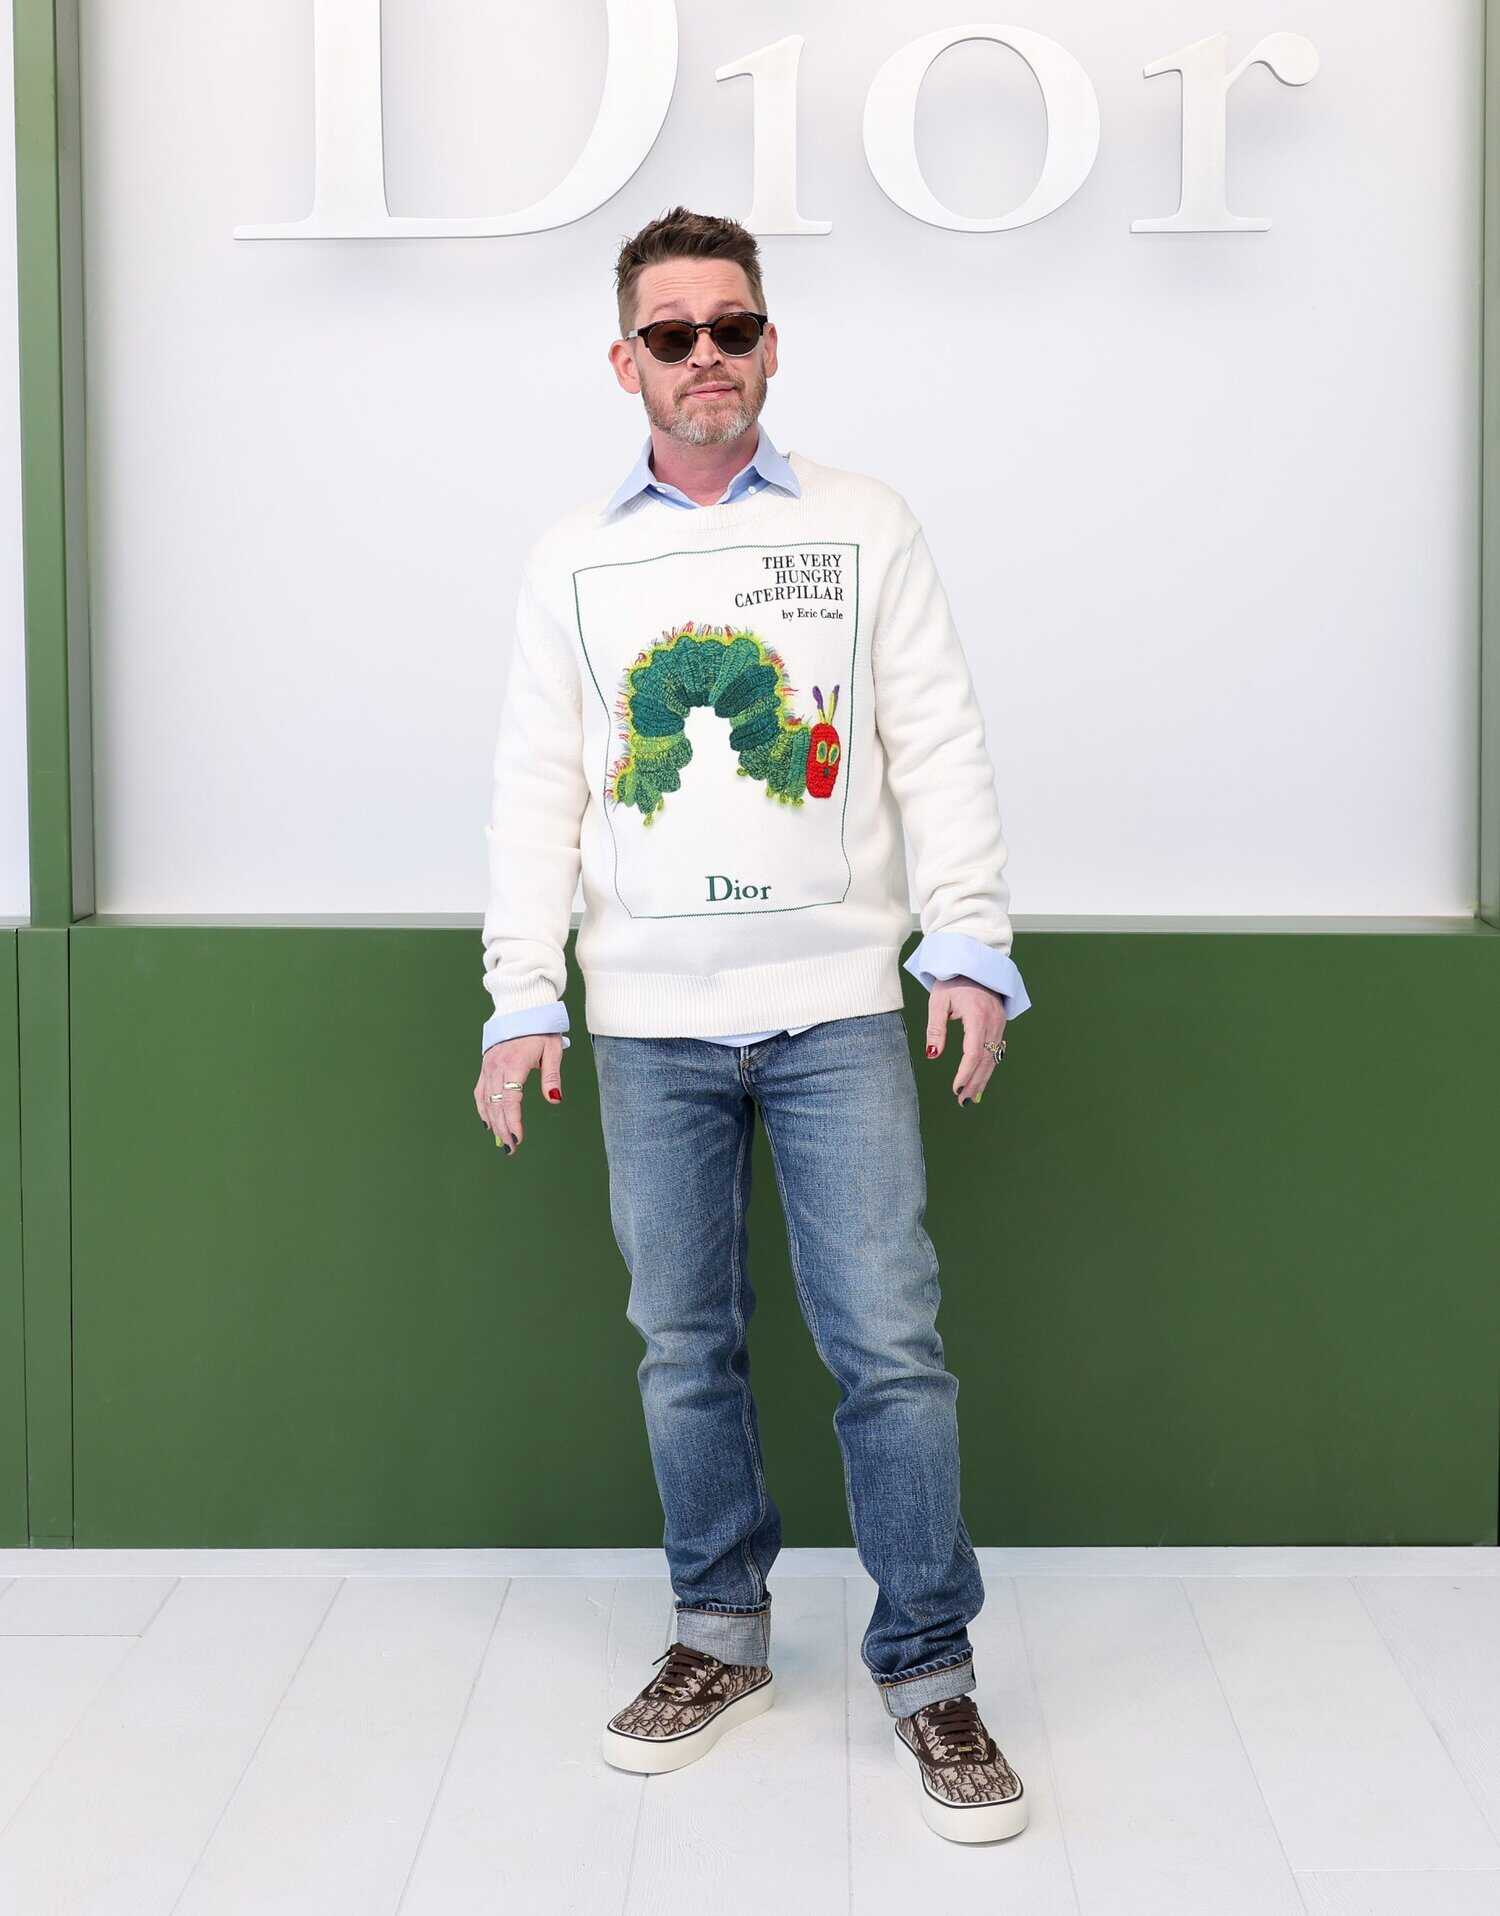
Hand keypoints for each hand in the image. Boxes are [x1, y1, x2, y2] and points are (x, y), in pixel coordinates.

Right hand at [474, 1034, 565, 1154]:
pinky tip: (487, 1121)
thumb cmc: (540, 1029)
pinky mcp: (485, 1065)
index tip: (518, 1139)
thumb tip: (555, 1099)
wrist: (521, 1008)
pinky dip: (482, 1108)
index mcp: (514, 1064)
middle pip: (497, 1105)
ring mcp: (488, 1066)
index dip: (513, 1122)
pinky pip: (480, 1091)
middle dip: (503, 1128)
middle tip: (511, 1148)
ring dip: (493, 1122)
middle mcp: (497, 1067)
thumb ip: (552, 1075)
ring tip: (501, 1140)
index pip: (511, 1100)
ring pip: (486, 1100)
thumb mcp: (552, 1049)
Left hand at [924, 976, 1006, 1105]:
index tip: (955, 1088)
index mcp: (977, 1014)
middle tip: (963, 1102)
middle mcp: (993, 1021)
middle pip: (986, 1059)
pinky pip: (996, 1050)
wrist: (975, 964)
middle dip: (975, 1082)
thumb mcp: (938, 1001)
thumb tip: (933, 1055)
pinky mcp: (1001, 1024)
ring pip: (993, 1057)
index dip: (965, 1072)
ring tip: (970, 1097)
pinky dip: (988, 1067)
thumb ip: (936, 1028)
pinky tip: (979, 1080)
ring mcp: (1000, 1023)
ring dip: (982, 1078)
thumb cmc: (953, 980)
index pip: (973, 1052)